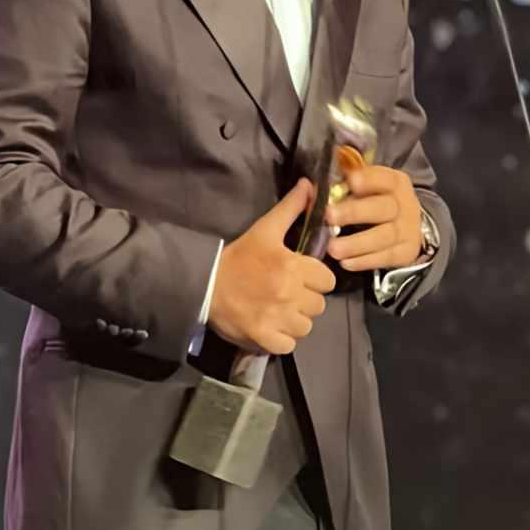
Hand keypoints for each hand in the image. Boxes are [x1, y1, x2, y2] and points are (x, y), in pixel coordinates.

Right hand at [208, 180, 335, 355]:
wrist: (202, 284)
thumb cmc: (237, 258)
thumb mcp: (264, 230)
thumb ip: (290, 209)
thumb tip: (310, 184)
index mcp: (292, 267)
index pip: (327, 280)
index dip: (314, 278)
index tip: (298, 276)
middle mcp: (289, 294)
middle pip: (319, 305)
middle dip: (304, 300)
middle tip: (284, 293)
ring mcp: (277, 319)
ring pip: (306, 326)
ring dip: (294, 320)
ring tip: (277, 311)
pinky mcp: (265, 338)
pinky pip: (289, 344)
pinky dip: (281, 338)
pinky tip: (269, 326)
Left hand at [325, 165, 424, 270]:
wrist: (405, 226)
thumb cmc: (374, 201)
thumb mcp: (365, 188)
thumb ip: (343, 186)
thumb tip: (309, 188)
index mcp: (394, 183)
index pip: (384, 178)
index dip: (368, 179)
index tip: (350, 182)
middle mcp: (404, 205)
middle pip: (382, 208)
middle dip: (354, 212)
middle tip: (330, 216)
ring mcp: (408, 230)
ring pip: (384, 236)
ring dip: (356, 243)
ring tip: (333, 248)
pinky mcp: (406, 252)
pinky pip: (386, 258)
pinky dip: (364, 261)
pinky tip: (346, 262)